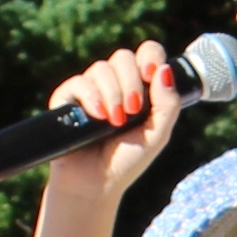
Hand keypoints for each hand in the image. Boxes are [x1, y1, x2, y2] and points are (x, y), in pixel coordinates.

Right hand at [42, 41, 185, 207]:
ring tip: (115, 121)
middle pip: (123, 56)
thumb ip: (168, 103)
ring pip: (101, 68)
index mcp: (140, 86)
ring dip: (112, 93)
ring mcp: (90, 89)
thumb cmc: (128, 160)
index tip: (151, 74)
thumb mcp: (158, 134)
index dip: (149, 56)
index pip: (147, 52)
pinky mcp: (67, 99)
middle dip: (131, 82)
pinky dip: (91, 97)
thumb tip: (164, 69)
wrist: (96, 184)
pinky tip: (98, 116)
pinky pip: (78, 82)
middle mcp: (115, 83)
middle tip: (133, 110)